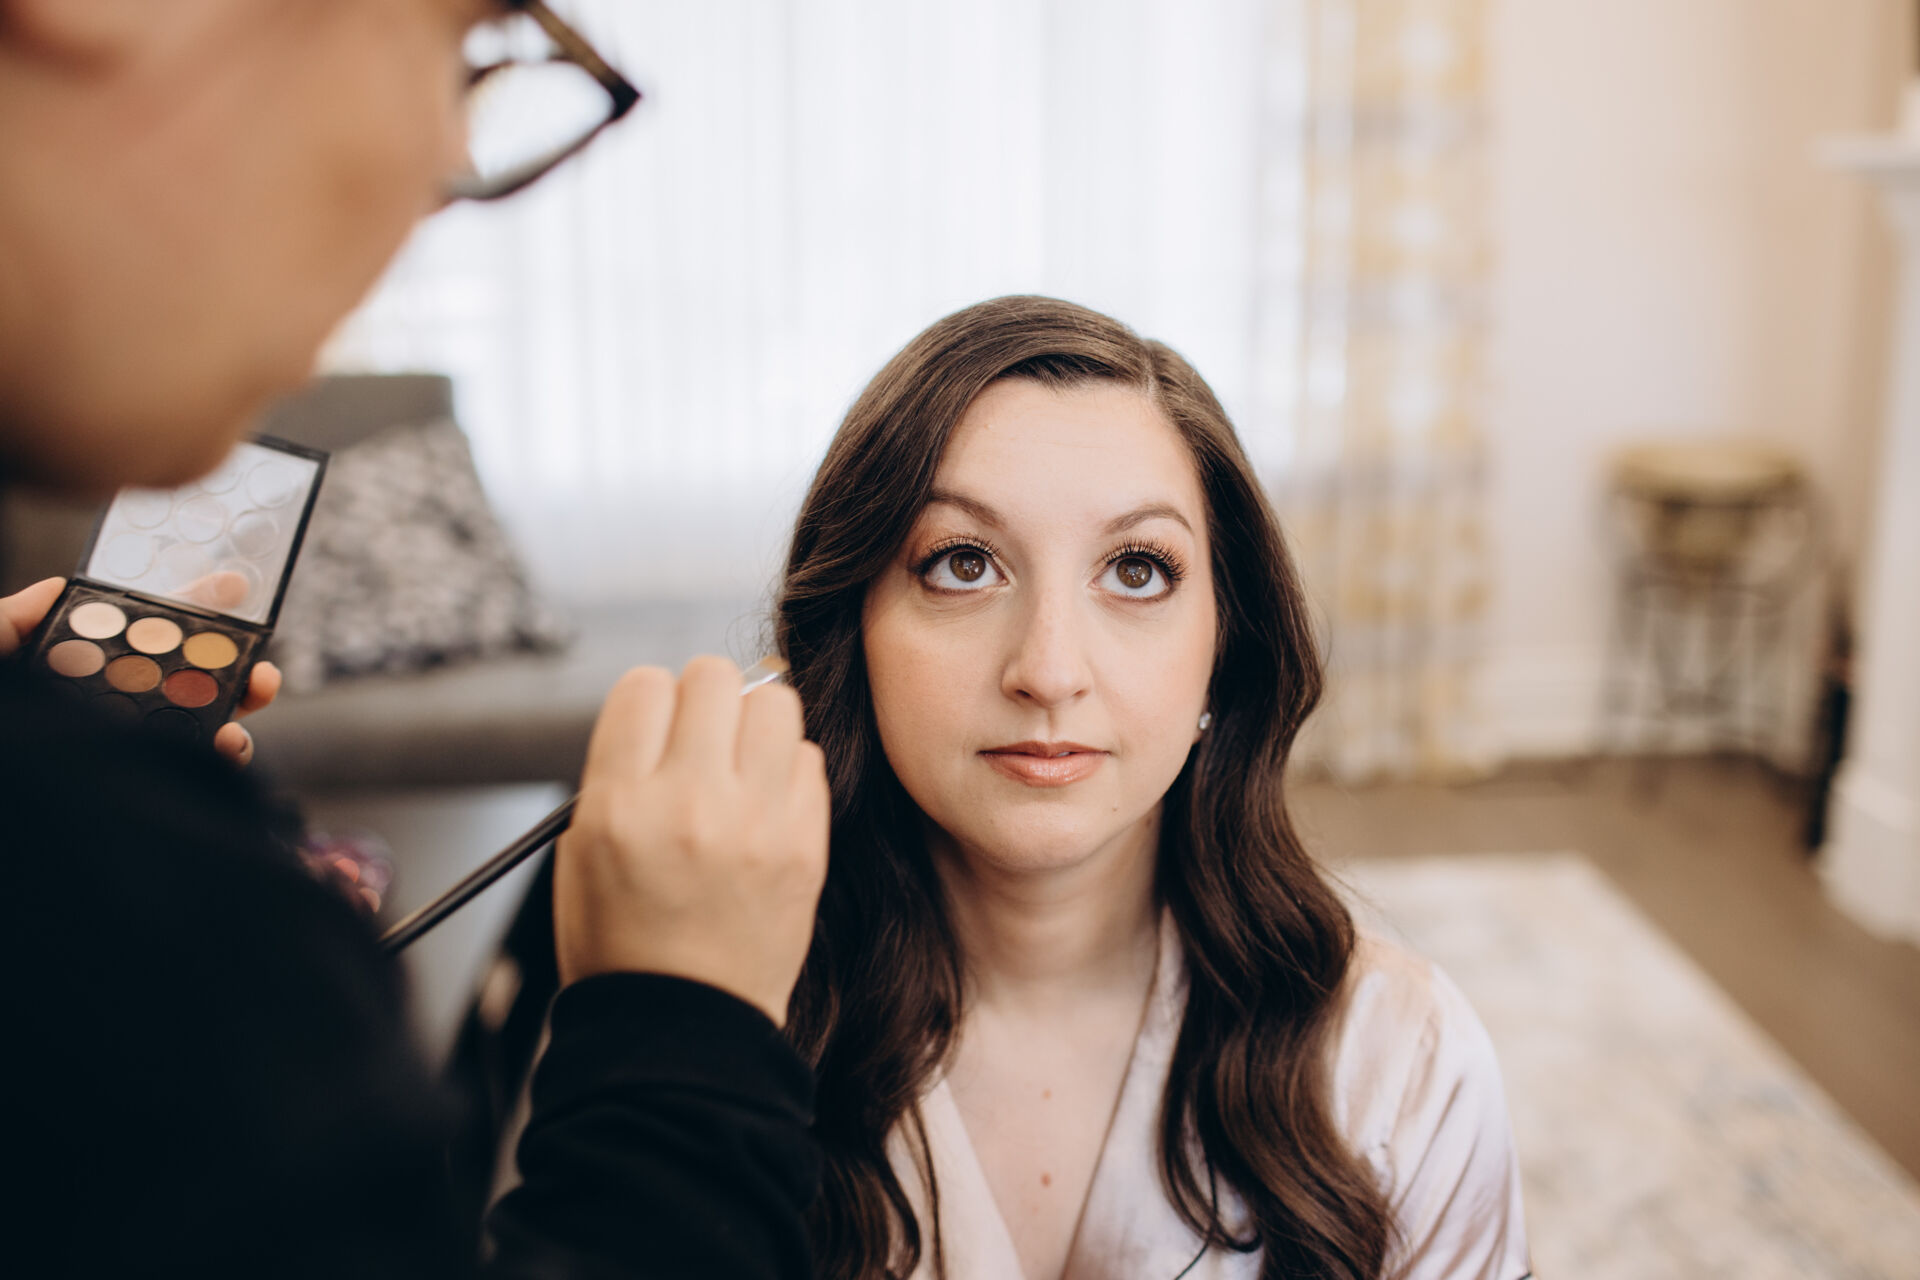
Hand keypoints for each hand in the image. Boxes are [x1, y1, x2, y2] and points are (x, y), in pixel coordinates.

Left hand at [2, 576, 279, 766]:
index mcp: (70, 677)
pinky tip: (225, 748)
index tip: (235, 588)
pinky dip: (216, 763)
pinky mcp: (130, 790)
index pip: (135, 638)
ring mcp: (120, 754)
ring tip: (244, 715)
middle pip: (180, 686)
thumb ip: (9, 619)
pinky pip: (184, 777)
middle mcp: (102, 716)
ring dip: (231, 720)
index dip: (187, 610)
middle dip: (230, 672)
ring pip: (191, 733)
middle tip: (261, 673)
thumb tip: (57, 588)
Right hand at [555, 655, 830, 1024]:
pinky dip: (788, 769)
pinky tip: (766, 804)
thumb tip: (671, 709)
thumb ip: (623, 769)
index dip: (651, 700)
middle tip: (703, 736)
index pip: (644, 686)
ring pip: (774, 701)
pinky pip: (809, 758)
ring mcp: (754, 823)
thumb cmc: (625, 940)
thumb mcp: (583, 849)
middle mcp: (688, 804)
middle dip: (706, 698)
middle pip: (713, 676)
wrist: (682, 1026)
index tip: (657, 724)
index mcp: (619, 805)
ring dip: (755, 721)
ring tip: (740, 764)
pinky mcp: (805, 845)